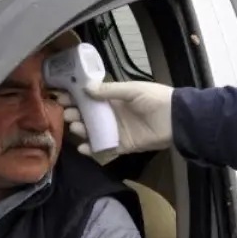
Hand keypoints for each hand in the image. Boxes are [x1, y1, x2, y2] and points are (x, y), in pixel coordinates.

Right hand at [58, 81, 173, 156]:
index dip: (76, 97)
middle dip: (75, 114)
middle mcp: (113, 114)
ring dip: (82, 130)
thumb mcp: (132, 90)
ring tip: (74, 126)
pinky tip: (81, 147)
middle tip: (66, 113)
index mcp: (115, 98)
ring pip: (93, 131)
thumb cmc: (155, 99)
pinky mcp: (123, 145)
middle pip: (89, 115)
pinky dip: (92, 149)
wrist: (175, 119)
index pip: (91, 98)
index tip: (61, 96)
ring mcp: (117, 130)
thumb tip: (85, 88)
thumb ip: (109, 90)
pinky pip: (104, 148)